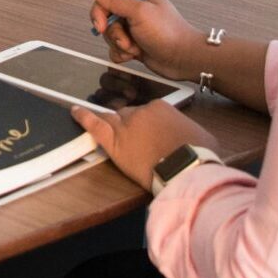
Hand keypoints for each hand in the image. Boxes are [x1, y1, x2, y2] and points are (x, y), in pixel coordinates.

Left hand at [71, 98, 219, 190]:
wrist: (186, 169)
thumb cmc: (198, 156)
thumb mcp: (203, 137)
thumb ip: (191, 132)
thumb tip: (194, 138)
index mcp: (161, 108)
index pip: (148, 112)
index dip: (148, 125)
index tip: (152, 135)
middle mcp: (140, 113)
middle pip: (129, 115)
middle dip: (132, 127)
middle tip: (138, 142)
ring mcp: (125, 126)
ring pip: (112, 119)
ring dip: (109, 121)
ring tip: (101, 122)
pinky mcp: (115, 143)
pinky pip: (94, 125)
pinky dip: (83, 117)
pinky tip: (74, 111)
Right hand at [89, 0, 202, 78]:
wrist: (183, 59)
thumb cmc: (168, 34)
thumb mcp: (140, 13)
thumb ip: (115, 1)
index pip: (106, 0)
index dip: (100, 14)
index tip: (101, 26)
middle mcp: (134, 12)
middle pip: (106, 20)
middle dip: (114, 34)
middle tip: (126, 41)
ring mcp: (134, 30)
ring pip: (110, 37)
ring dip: (120, 46)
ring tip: (135, 48)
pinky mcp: (134, 45)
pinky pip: (116, 49)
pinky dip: (122, 54)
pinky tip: (135, 55)